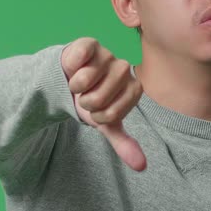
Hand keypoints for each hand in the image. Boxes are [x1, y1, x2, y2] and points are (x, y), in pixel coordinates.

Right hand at [61, 37, 146, 171]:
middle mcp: (124, 69)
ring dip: (75, 87)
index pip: (112, 114)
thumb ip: (123, 143)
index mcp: (134, 89)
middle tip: (86, 95)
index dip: (98, 116)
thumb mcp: (106, 124)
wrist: (69, 81)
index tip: (98, 110)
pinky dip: (71, 68)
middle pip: (98, 99)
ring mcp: (108, 54)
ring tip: (80, 83)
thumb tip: (142, 166)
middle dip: (86, 102)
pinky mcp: (90, 44)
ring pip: (85, 80)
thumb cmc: (92, 101)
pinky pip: (79, 60)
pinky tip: (74, 67)